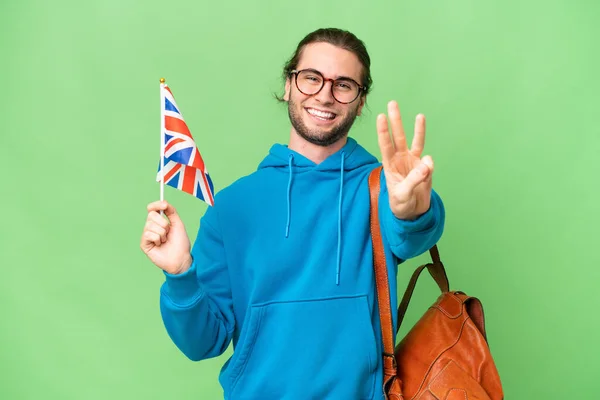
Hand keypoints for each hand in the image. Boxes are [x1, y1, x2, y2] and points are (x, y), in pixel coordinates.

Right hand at [140, 201, 191, 274]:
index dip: (156, 205)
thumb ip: (171, 212)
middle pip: (151, 215)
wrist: (181, 258)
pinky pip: (148, 234)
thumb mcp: (178, 224)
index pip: (152, 209)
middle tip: (168, 232)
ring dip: (162, 233)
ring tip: (165, 240)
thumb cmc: (180, 243)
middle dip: (164, 223)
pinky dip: (157, 239)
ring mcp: (147, 236)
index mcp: (159, 222)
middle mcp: (151, 228)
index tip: (163, 205)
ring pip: (150, 225)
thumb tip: (163, 202)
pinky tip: (160, 245)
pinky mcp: (144, 244)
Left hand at [376, 101, 433, 219]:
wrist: (412, 212)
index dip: (383, 131)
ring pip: (415, 142)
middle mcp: (400, 160)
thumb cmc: (401, 204)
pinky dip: (429, 162)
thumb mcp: (403, 195)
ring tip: (419, 115)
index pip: (385, 145)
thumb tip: (428, 162)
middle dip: (395, 121)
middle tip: (392, 103)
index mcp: (390, 165)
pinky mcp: (424, 168)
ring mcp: (413, 162)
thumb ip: (415, 179)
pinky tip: (427, 163)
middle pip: (398, 137)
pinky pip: (428, 160)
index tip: (381, 117)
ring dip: (417, 129)